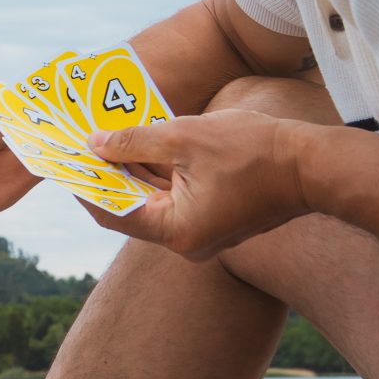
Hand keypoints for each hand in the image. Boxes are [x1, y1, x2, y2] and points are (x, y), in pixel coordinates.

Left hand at [84, 112, 313, 259]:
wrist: (313, 166)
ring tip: (102, 139)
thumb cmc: (254, 151)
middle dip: (105, 175)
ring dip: (129, 173)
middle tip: (80, 144)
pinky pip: (173, 199)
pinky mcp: (212, 220)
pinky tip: (137, 146)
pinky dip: (156, 176)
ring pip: (151, 202)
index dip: (85, 184)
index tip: (66, 159)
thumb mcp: (184, 137)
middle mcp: (185, 242)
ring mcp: (200, 234)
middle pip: (129, 208)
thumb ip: (135, 142)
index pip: (112, 210)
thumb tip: (94, 144)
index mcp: (175, 231)